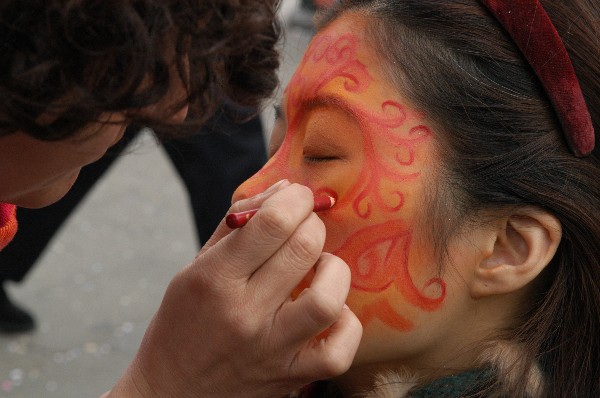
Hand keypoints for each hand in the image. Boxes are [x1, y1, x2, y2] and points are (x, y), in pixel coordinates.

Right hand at [106, 181, 361, 396]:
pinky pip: (341, 348)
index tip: (298, 198)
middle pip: (304, 248)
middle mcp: (245, 314)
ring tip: (318, 267)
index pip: (273, 223)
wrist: (172, 393)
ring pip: (329, 297)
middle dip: (312, 223)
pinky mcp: (292, 377)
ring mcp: (272, 350)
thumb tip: (287, 189)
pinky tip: (328, 310)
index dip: (296, 199)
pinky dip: (345, 322)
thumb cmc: (182, 323)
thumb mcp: (195, 266)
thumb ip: (239, 224)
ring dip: (333, 268)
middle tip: (304, 227)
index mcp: (214, 280)